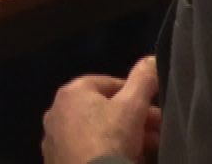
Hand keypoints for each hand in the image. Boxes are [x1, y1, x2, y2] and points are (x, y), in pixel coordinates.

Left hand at [42, 56, 160, 163]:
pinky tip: (125, 160)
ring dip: (123, 138)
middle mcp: (56, 113)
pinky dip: (106, 153)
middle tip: (157, 131)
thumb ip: (144, 79)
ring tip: (148, 149)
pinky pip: (87, 152)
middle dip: (134, 119)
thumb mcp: (133, 106)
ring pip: (96, 133)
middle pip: (104, 111)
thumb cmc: (110, 140)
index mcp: (70, 92)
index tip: (153, 109)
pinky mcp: (57, 163)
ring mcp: (54, 141)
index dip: (136, 94)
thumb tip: (151, 58)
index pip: (109, 84)